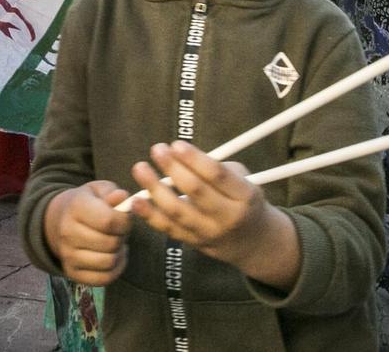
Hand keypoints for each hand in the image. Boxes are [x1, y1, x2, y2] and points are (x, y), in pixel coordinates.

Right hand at [46, 182, 131, 286]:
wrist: (61, 220)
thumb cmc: (88, 203)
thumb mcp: (99, 190)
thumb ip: (113, 192)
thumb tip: (122, 197)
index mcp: (75, 207)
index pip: (108, 221)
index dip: (124, 221)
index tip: (125, 218)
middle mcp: (67, 232)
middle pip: (110, 243)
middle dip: (122, 236)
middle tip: (119, 230)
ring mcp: (68, 255)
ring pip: (108, 262)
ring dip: (118, 253)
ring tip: (115, 242)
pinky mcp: (72, 272)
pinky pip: (103, 279)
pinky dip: (115, 269)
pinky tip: (114, 256)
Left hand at [129, 142, 282, 272]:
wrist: (253, 242)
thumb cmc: (243, 199)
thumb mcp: (243, 180)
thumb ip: (216, 167)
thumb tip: (180, 154)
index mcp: (245, 196)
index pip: (217, 175)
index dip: (194, 159)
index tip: (176, 144)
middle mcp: (227, 217)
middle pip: (196, 192)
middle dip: (173, 168)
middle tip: (157, 150)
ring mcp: (209, 233)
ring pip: (178, 212)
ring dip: (155, 189)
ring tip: (141, 169)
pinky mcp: (193, 243)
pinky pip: (168, 228)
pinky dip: (150, 215)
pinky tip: (135, 201)